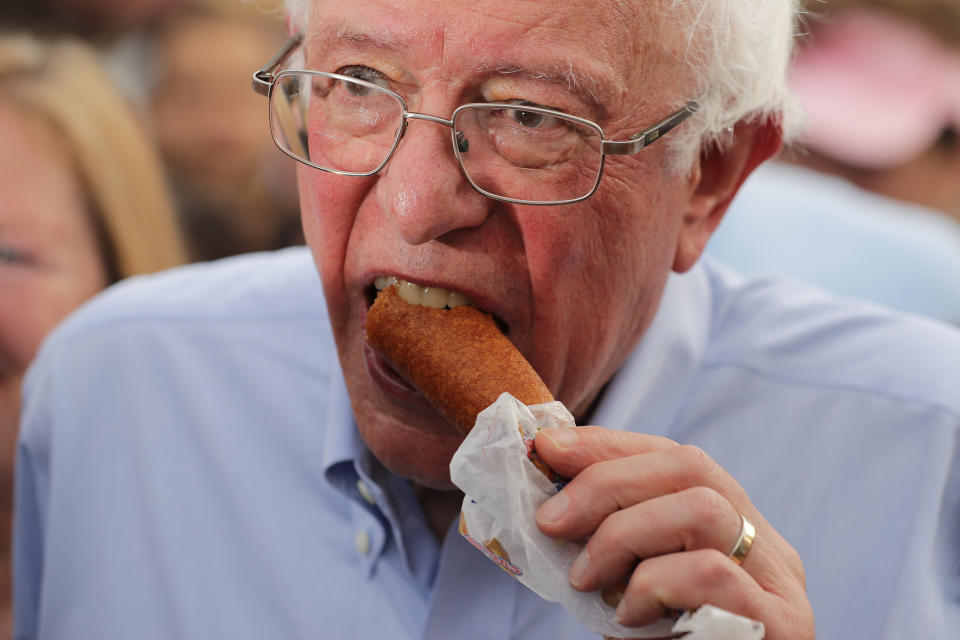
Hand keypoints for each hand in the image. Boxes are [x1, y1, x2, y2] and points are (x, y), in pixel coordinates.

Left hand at [533, 426, 813, 639]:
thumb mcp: (628, 589)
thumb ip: (606, 544)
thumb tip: (547, 497)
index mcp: (734, 533)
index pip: (676, 457)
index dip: (611, 445)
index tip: (549, 447)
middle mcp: (768, 550)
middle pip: (693, 467)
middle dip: (606, 481)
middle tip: (550, 520)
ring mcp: (781, 587)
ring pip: (704, 509)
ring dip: (623, 534)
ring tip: (585, 579)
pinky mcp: (781, 628)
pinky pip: (708, 574)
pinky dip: (650, 584)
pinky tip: (626, 617)